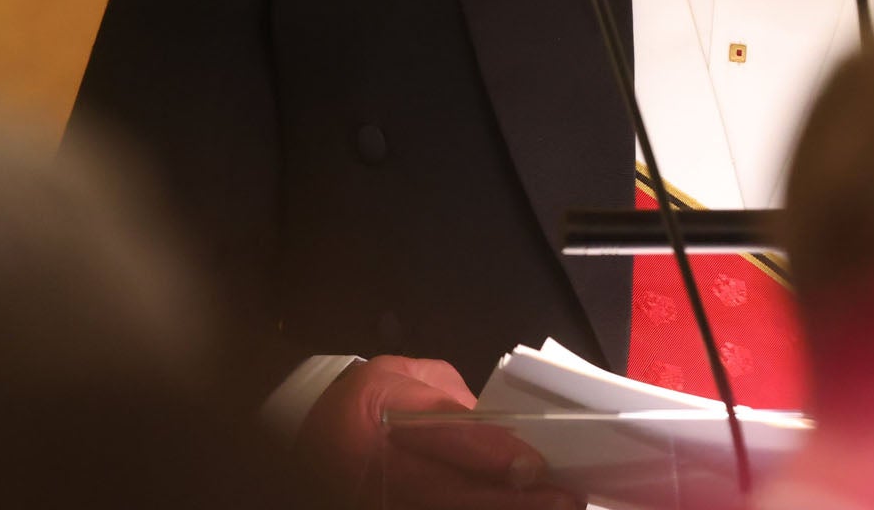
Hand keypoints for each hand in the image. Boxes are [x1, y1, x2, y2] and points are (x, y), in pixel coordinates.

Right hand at [299, 354, 578, 509]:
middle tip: (564, 499)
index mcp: (381, 414)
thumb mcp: (404, 377)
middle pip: (452, 492)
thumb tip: (507, 428)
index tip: (534, 465)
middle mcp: (380, 469)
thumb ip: (453, 403)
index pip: (442, 437)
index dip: (490, 454)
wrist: (309, 437)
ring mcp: (384, 503)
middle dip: (511, 499)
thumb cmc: (368, 398)